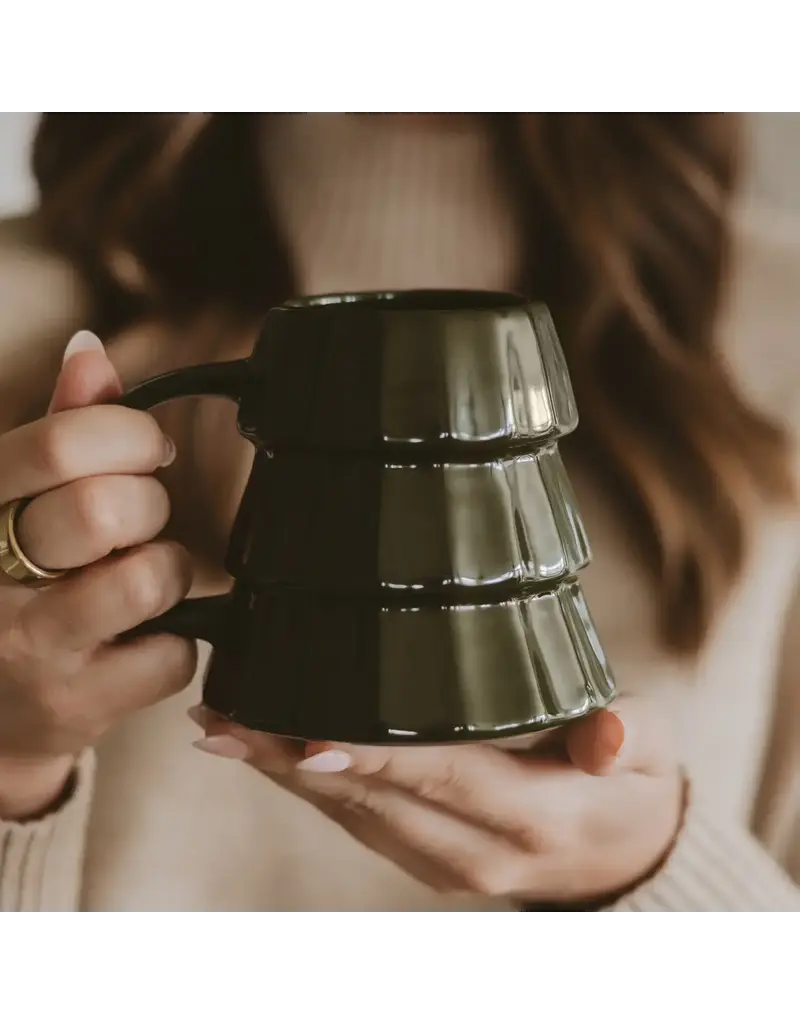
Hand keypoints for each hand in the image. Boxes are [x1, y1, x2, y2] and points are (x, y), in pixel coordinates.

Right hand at [0, 332, 196, 819]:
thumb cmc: (8, 586)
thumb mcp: (12, 501)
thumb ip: (58, 429)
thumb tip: (91, 351)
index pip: (62, 442)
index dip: (132, 436)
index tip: (147, 451)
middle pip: (107, 508)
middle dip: (150, 507)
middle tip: (139, 524)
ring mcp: (30, 647)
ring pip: (148, 580)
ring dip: (167, 572)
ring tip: (140, 583)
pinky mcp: (73, 706)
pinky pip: (171, 655)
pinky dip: (174, 644)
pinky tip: (138, 642)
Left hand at [190, 698, 683, 905]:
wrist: (626, 856)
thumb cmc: (632, 786)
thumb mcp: (652, 751)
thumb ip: (628, 737)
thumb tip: (605, 736)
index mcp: (533, 817)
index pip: (443, 777)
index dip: (375, 758)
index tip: (308, 738)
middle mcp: (479, 852)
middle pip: (376, 802)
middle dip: (293, 761)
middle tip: (224, 721)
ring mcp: (447, 864)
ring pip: (353, 817)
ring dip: (283, 774)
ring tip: (224, 729)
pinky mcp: (427, 859)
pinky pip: (358, 822)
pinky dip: (308, 787)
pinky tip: (270, 753)